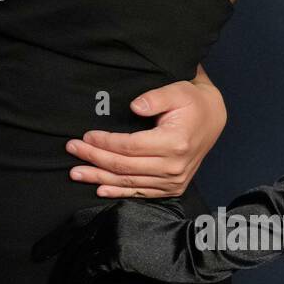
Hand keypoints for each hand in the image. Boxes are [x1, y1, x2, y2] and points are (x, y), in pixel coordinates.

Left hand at [31, 196, 191, 283]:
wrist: (194, 246)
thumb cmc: (178, 237)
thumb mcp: (149, 220)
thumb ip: (126, 223)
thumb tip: (105, 242)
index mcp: (116, 208)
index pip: (78, 220)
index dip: (59, 235)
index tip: (44, 247)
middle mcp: (111, 217)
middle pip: (72, 236)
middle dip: (52, 250)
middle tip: (36, 261)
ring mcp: (113, 234)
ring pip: (78, 255)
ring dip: (63, 275)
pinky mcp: (118, 253)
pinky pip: (89, 271)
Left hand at [65, 67, 226, 197]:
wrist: (212, 119)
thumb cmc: (192, 102)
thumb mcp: (177, 91)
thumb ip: (155, 98)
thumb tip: (134, 106)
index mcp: (174, 144)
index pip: (129, 146)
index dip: (105, 142)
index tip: (85, 135)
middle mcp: (174, 167)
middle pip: (124, 166)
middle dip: (94, 158)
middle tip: (71, 150)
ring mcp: (173, 181)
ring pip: (128, 182)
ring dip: (99, 178)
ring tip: (76, 172)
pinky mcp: (172, 187)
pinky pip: (140, 192)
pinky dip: (118, 192)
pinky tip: (99, 189)